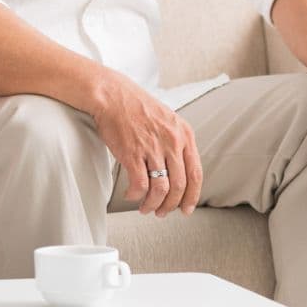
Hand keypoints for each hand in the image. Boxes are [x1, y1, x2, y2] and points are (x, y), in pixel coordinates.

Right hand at [91, 73, 202, 216]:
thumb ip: (176, 141)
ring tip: (146, 208)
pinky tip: (131, 195)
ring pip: (161, 189)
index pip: (195, 174)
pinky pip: (140, 184)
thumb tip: (179, 169)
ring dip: (154, 205)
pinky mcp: (132, 153)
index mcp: (184, 134)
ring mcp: (152, 148)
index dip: (192, 196)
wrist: (111, 94)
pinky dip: (136, 195)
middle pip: (179, 186)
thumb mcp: (166, 119)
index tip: (186, 209)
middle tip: (162, 212)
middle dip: (171, 205)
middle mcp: (172, 142)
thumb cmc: (134, 105)